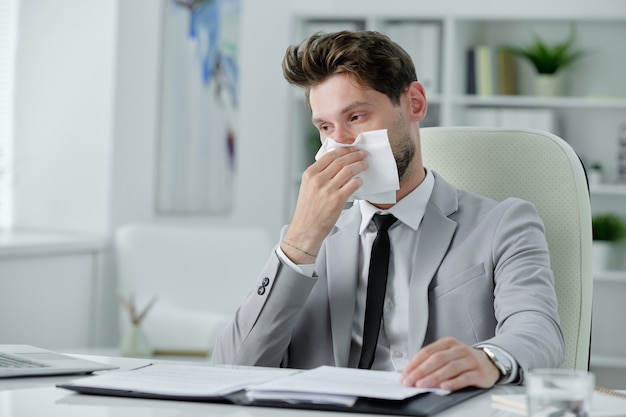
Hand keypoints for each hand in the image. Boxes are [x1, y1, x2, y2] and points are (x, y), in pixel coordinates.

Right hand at [281, 146, 367, 263]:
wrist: (306, 229)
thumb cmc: (308, 210)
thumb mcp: (307, 187)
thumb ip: (319, 175)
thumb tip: (337, 163)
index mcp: (309, 174)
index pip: (330, 155)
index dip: (344, 150)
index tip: (352, 149)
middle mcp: (318, 180)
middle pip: (341, 160)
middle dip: (354, 155)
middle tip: (362, 154)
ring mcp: (328, 189)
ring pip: (349, 170)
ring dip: (359, 165)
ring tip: (365, 164)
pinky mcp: (337, 200)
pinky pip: (353, 184)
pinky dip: (359, 181)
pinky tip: (360, 181)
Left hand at [400, 337, 499, 390]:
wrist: (489, 362)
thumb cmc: (463, 360)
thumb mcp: (448, 355)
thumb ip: (432, 361)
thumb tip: (412, 373)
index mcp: (448, 343)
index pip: (427, 351)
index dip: (414, 363)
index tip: (405, 374)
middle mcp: (459, 349)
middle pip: (437, 359)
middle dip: (421, 371)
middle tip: (410, 381)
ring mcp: (470, 360)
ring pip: (450, 368)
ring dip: (434, 377)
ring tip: (423, 385)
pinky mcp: (479, 372)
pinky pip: (465, 378)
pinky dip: (453, 383)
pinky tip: (444, 387)